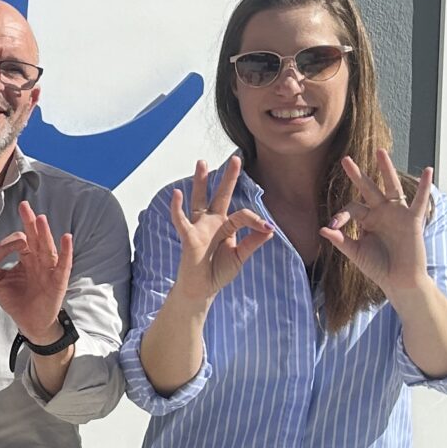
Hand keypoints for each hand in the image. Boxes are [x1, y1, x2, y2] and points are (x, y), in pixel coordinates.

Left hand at [0, 202, 73, 342]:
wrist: (30, 322)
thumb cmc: (16, 300)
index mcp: (26, 257)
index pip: (18, 242)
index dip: (5, 246)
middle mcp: (39, 259)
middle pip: (35, 237)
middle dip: (29, 222)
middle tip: (24, 206)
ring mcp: (50, 268)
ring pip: (47, 247)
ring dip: (44, 233)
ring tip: (40, 219)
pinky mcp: (58, 280)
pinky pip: (63, 264)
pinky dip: (65, 251)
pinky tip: (66, 238)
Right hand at [166, 158, 275, 305]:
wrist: (202, 289)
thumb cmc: (218, 272)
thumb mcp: (240, 257)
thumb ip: (253, 242)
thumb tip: (269, 229)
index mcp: (226, 227)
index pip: (243, 214)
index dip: (256, 220)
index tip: (268, 229)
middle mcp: (213, 223)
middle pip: (221, 195)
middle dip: (228, 177)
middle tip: (236, 158)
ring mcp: (200, 228)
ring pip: (200, 200)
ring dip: (201, 181)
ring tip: (202, 163)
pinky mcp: (189, 237)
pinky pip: (181, 220)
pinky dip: (177, 207)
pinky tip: (176, 193)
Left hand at [323, 149, 433, 294]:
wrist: (399, 281)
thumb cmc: (378, 268)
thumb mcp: (356, 253)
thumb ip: (341, 240)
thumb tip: (322, 228)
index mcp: (367, 219)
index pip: (351, 208)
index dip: (341, 215)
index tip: (333, 227)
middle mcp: (382, 213)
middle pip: (368, 189)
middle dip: (357, 175)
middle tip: (345, 159)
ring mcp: (398, 214)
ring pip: (391, 187)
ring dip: (386, 169)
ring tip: (380, 152)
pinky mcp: (413, 220)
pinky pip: (420, 201)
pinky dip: (425, 186)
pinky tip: (428, 170)